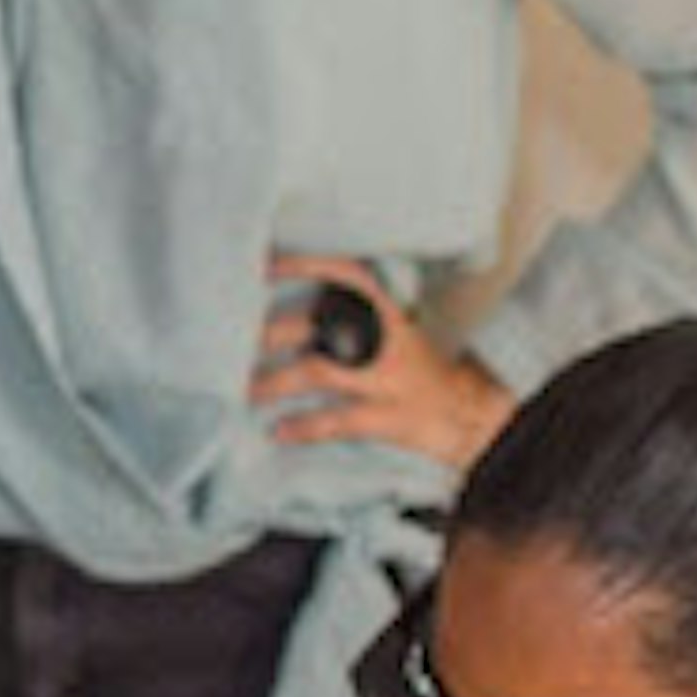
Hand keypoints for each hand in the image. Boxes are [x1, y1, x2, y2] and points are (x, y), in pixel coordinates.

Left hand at [249, 256, 513, 471]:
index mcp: (385, 313)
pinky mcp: (393, 417)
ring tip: (243, 392)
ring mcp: (389, 378)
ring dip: (275, 381)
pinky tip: (278, 431)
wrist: (469, 412)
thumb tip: (284, 315)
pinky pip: (342, 419)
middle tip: (227, 345)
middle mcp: (385, 338)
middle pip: (318, 325)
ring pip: (320, 371)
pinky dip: (306, 426)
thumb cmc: (413, 369)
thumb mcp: (391, 332)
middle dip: (269, 334)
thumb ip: (349, 318)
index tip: (264, 265)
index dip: (306, 266)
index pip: (346, 275)